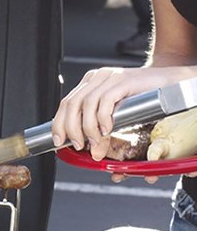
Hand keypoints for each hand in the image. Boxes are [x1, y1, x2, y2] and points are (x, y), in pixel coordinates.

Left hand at [51, 64, 196, 162]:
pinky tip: (107, 129)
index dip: (59, 123)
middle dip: (70, 128)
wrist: (171, 82)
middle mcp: (97, 78)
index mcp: (90, 83)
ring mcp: (110, 77)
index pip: (66, 103)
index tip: (59, 141)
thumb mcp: (118, 114)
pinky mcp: (124, 80)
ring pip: (86, 103)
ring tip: (94, 142)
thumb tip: (94, 153)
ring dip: (87, 127)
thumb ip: (102, 129)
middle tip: (77, 145)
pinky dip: (103, 118)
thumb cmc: (145, 99)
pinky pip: (106, 100)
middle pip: (71, 104)